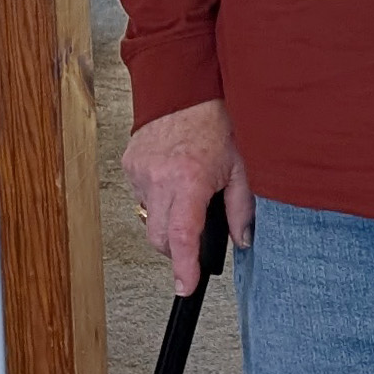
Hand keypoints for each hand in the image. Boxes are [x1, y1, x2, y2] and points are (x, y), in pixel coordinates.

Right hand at [122, 100, 253, 295]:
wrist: (186, 87)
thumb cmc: (217, 122)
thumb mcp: (242, 167)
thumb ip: (241, 209)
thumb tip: (243, 241)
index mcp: (190, 179)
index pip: (182, 236)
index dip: (184, 267)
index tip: (186, 286)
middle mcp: (159, 177)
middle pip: (160, 237)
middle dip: (176, 246)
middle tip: (195, 231)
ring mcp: (140, 171)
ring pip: (149, 217)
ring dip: (167, 216)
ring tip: (187, 190)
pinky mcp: (130, 164)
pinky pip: (141, 195)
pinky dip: (157, 195)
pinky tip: (173, 175)